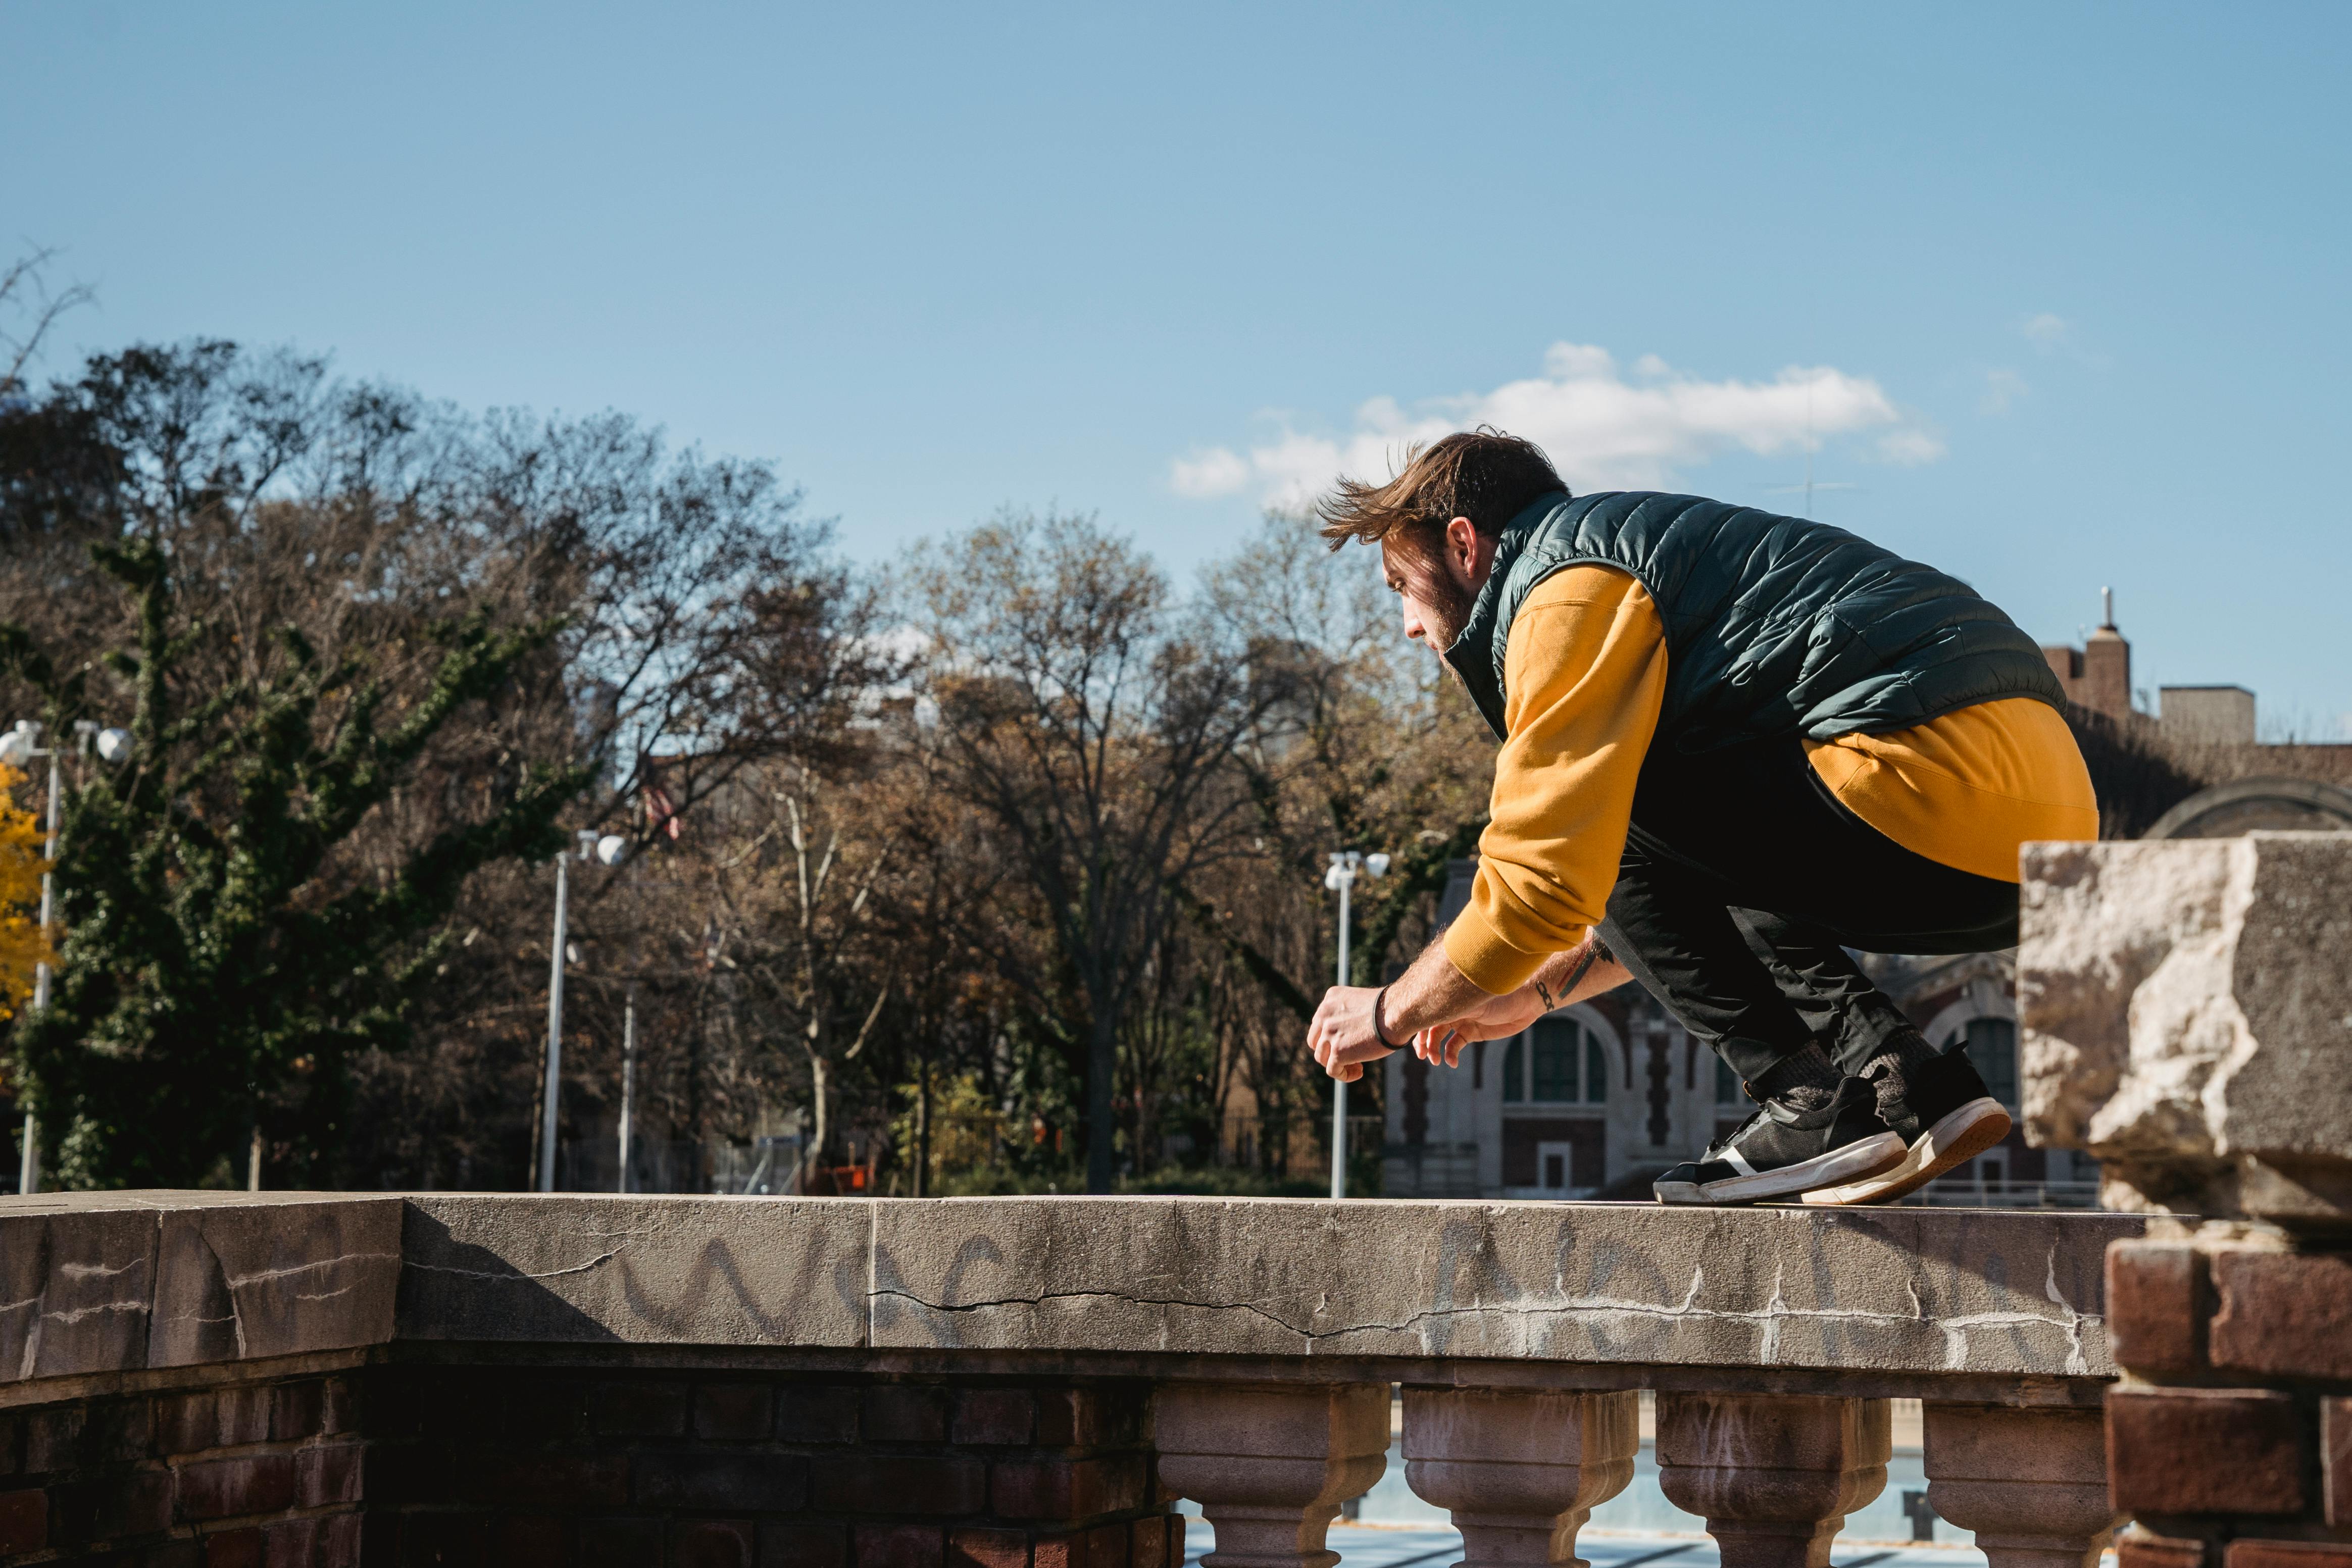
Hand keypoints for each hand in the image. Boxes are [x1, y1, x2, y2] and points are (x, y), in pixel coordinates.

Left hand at [1307, 985, 1394, 1081]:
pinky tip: (1359, 1073)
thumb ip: (1349, 1015)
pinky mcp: (1338, 1051)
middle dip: (1330, 1051)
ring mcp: (1329, 1033)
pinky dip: (1344, 1075)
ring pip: (1322, 1058)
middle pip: (1316, 1041)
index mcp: (1330, 998)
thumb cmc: (1390, 1008)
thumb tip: (1348, 1035)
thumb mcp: (1362, 1003)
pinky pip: (1333, 1071)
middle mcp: (1324, 1014)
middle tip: (1351, 1056)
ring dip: (1339, 1064)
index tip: (1350, 1042)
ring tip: (1358, 1065)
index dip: (1332, 1037)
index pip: (1320, 1024)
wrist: (1397, 1012)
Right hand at [1410, 985, 1546, 1067]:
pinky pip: (1455, 1045)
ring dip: (1434, 1050)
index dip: (1413, 1023)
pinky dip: (1451, 1054)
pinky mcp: (1472, 1032)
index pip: (1424, 1008)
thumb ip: (1451, 1004)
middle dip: (1422, 1040)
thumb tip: (1424, 1010)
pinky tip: (1452, 1063)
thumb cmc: (1501, 993)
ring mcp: (1461, 1020)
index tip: (1408, 1037)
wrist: (1526, 1000)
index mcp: (1448, 993)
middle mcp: (1451, 1006)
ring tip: (1436, 1061)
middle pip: (1428, 1024)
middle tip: (1422, 1055)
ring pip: (1439, 1037)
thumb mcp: (1473, 999)